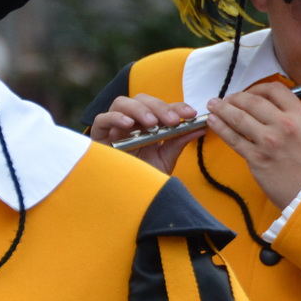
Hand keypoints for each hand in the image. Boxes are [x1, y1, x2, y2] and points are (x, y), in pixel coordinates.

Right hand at [89, 95, 203, 173]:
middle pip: (141, 100)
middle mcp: (130, 123)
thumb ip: (179, 141)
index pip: (160, 107)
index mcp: (146, 125)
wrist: (125, 200)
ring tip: (151, 123)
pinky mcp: (98, 137)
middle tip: (172, 120)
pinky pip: (101, 120)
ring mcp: (113, 128)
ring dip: (139, 109)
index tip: (191, 114)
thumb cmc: (143, 178)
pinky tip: (128, 124)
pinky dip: (114, 117)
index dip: (176, 106)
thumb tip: (202, 127)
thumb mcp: (165, 159)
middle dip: (159, 107)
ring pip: (122, 103)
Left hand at [205, 81, 300, 207]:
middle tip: (225, 99)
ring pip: (238, 118)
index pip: (274, 89)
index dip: (257, 87)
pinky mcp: (256, 158)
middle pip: (251, 101)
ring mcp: (268, 141)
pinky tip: (213, 122)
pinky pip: (233, 138)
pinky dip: (220, 127)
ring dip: (222, 109)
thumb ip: (291, 116)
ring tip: (213, 105)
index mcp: (299, 115)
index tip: (248, 92)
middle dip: (234, 97)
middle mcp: (284, 124)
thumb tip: (266, 107)